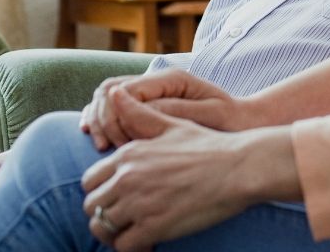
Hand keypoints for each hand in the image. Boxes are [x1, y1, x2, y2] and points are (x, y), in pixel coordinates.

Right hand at [81, 70, 247, 149]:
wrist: (244, 122)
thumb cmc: (231, 120)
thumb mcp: (209, 115)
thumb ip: (174, 110)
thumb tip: (139, 110)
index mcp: (172, 79)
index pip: (127, 89)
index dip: (115, 115)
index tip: (119, 143)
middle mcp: (158, 81)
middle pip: (110, 89)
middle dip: (102, 118)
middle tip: (106, 147)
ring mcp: (151, 91)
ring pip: (107, 97)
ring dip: (98, 120)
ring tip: (102, 147)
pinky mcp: (147, 105)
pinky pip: (114, 107)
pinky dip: (102, 121)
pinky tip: (97, 139)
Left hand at [81, 90, 295, 250]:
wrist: (239, 167)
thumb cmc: (209, 145)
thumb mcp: (172, 123)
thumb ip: (139, 114)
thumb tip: (114, 93)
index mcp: (128, 154)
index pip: (90, 181)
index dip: (102, 192)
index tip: (120, 198)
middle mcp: (128, 177)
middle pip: (91, 206)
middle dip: (105, 214)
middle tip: (127, 218)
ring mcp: (139, 203)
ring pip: (102, 228)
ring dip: (115, 232)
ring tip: (135, 231)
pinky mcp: (154, 226)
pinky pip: (124, 246)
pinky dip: (133, 247)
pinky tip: (149, 242)